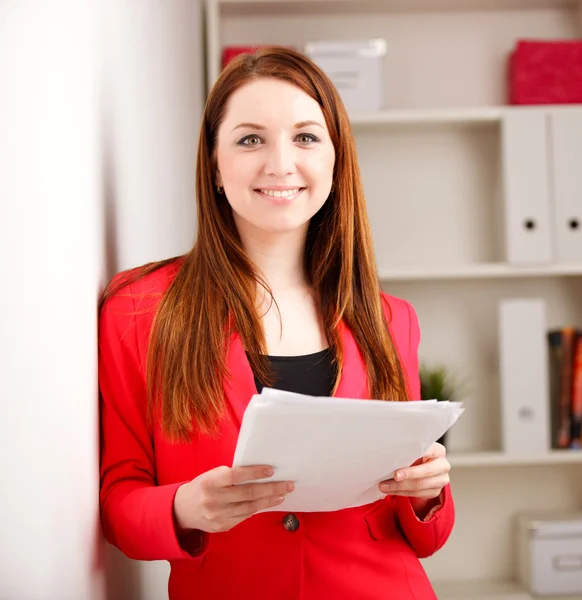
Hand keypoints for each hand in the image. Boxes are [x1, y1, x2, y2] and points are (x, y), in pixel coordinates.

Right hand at [173, 465, 293, 533]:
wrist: (182, 510)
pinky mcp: (222, 527)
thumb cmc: (203, 486)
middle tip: (288, 485)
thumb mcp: (212, 475)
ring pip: (249, 508)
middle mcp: (214, 500)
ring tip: (282, 495)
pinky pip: (244, 517)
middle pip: (248, 494)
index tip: (271, 470)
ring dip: (268, 501)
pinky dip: (257, 509)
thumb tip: (258, 474)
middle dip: (271, 489)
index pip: (237, 475)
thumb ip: (231, 475)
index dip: (255, 473)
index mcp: (211, 482)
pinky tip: (266, 503)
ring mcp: (218, 516)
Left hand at [378, 442, 449, 499]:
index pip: (428, 451)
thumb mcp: (415, 450)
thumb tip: (390, 455)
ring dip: (399, 486)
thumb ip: (408, 452)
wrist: (424, 467)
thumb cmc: (416, 455)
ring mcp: (441, 480)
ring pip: (419, 485)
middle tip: (394, 476)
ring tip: (385, 485)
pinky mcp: (435, 492)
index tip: (402, 458)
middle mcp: (443, 465)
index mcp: (438, 450)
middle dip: (408, 475)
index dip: (415, 455)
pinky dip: (401, 492)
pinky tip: (391, 490)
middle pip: (426, 472)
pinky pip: (417, 494)